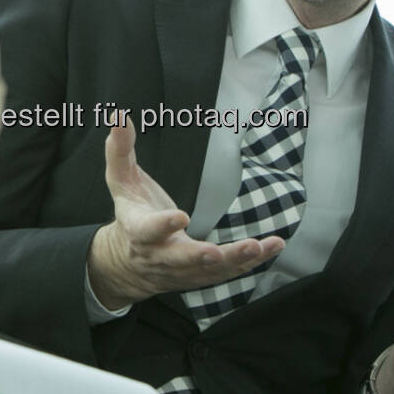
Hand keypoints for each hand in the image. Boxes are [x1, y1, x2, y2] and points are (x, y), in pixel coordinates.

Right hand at [87, 119, 284, 310]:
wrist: (128, 263)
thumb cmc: (131, 212)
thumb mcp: (121, 181)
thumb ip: (120, 151)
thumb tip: (118, 117)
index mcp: (139, 230)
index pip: (148, 229)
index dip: (163, 225)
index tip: (181, 217)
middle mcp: (160, 255)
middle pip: (179, 258)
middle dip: (199, 256)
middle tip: (217, 252)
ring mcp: (183, 270)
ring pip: (209, 270)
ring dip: (235, 260)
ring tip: (258, 246)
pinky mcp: (202, 276)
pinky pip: (229, 272)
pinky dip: (252, 262)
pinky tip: (274, 246)